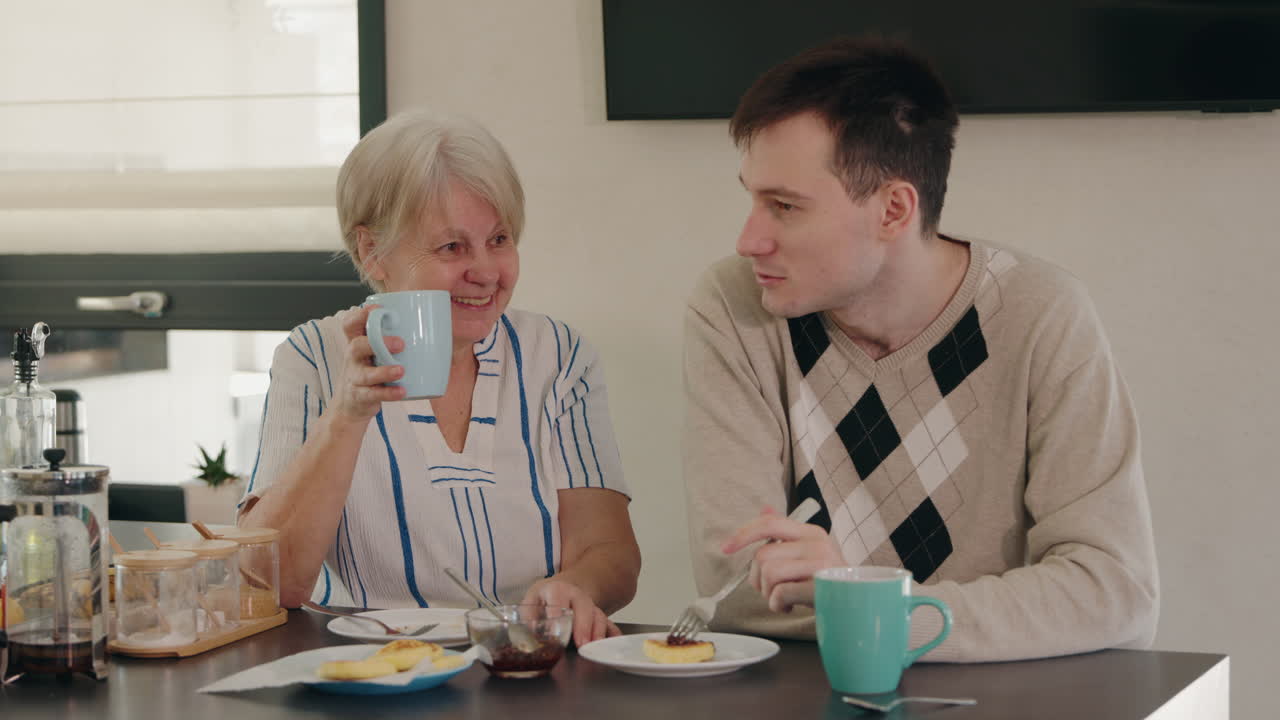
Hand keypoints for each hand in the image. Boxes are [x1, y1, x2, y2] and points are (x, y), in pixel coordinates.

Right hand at [328, 306, 407, 425]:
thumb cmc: (372, 371)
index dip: (360, 315)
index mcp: (357, 342)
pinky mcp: (360, 396)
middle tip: (401, 344)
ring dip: (384, 371)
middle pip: (357, 346)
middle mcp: (353, 358)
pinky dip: (388, 393)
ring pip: (365, 373)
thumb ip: (393, 341)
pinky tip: (402, 392)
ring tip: (401, 370)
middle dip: (377, 343)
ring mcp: (355, 378)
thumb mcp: (376, 354)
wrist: (352, 405)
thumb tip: (436, 328)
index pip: (351, 324)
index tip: (377, 309)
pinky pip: (373, 394)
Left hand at [522, 577, 619, 647]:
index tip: (555, 632)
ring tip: (595, 648)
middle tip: (581, 643)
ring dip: (598, 632)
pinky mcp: (599, 617)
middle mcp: (576, 595)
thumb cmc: (545, 598)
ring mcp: (590, 606)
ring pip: (598, 615)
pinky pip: (609, 624)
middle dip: (584, 625)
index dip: (558, 613)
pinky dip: (612, 634)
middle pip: (584, 606)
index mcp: (556, 589)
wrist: (564, 587)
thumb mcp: (531, 601)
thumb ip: (529, 617)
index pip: (559, 597)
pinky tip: (613, 643)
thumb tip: (529, 636)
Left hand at [721, 506, 845, 612]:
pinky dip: (777, 605)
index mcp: (811, 532)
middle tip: (772, 590)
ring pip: (769, 573)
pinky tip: (790, 607)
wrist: (859, 604)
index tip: (726, 548)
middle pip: (763, 555)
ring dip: (768, 593)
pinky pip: (780, 593)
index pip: (769, 524)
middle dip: (758, 579)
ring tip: (784, 599)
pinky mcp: (821, 587)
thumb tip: (764, 509)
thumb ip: (786, 533)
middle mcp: (817, 544)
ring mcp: (821, 565)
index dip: (743, 534)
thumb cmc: (827, 581)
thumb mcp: (808, 553)